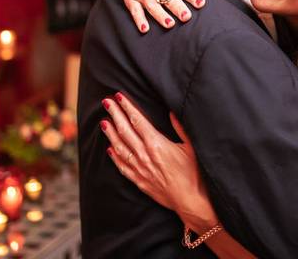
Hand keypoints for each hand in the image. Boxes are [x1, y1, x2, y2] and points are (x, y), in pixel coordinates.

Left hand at [100, 94, 218, 232]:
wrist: (189, 200)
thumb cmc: (194, 173)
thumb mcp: (191, 147)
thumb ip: (180, 128)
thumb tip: (171, 111)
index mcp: (156, 144)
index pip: (137, 121)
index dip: (127, 107)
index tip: (118, 97)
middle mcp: (144, 155)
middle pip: (124, 131)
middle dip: (115, 115)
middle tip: (105, 102)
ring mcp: (140, 168)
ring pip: (120, 147)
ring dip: (110, 134)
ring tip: (104, 123)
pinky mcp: (139, 180)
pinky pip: (122, 166)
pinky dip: (114, 157)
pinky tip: (110, 149)